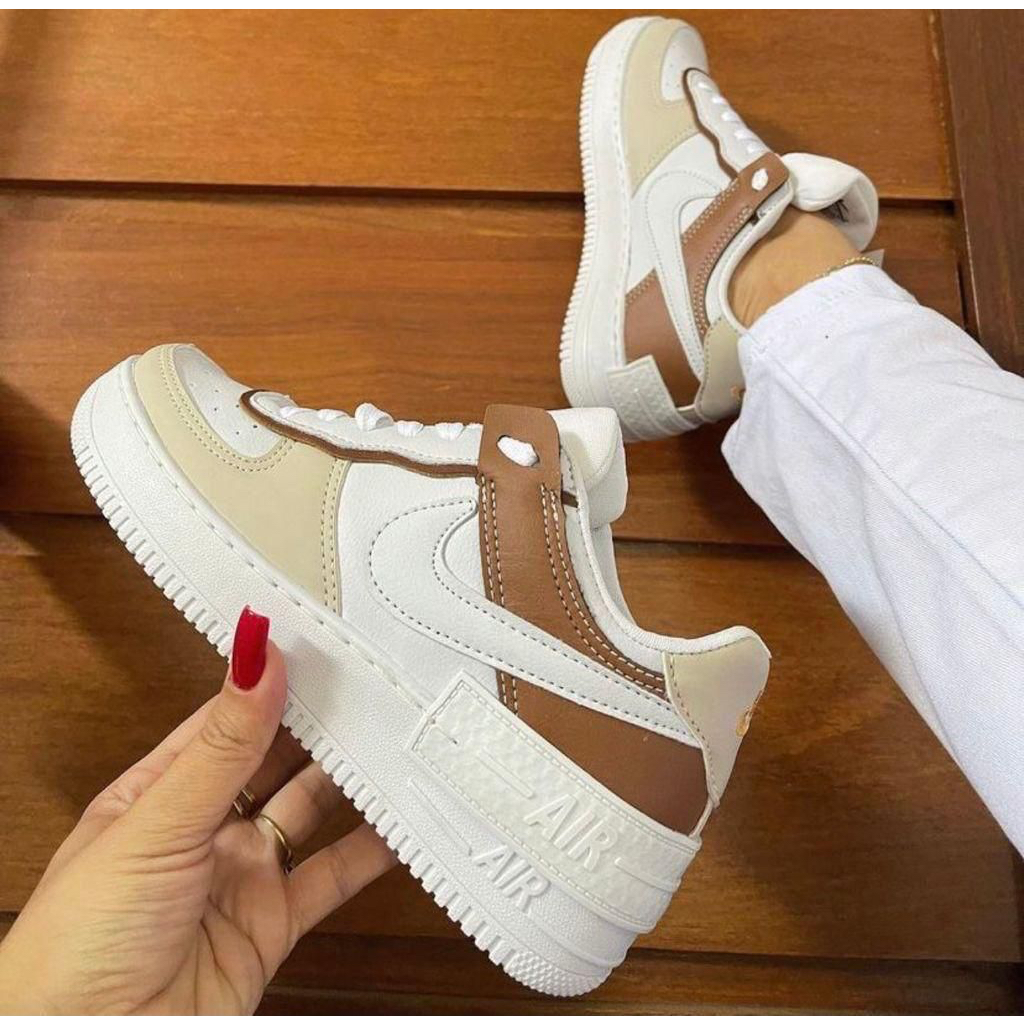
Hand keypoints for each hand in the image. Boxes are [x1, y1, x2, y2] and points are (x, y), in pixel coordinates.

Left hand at [0, 607, 394, 1013]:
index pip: (225, 721)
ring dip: (348, 781)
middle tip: (371, 690)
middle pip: (274, 762)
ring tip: (392, 741)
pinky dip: (368, 852)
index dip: (271, 685)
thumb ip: (221, 745)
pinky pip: (330, 877)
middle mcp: (201, 829)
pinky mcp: (270, 925)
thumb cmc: (78, 944)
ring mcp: (238, 876)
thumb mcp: (156, 825)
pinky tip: (397, 825)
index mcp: (157, 793)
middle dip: (318, 727)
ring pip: (307, 813)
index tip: (321, 651)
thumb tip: (255, 655)